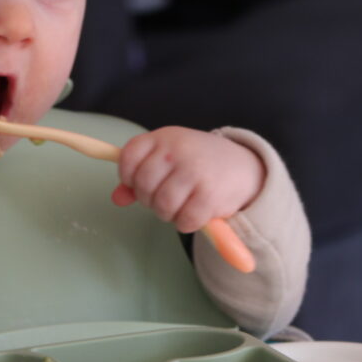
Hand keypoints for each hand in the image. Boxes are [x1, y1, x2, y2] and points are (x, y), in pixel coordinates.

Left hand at [112, 127, 264, 232]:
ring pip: (161, 206)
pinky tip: (193, 214)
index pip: (128, 157)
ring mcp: (193, 172)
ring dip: (167, 214)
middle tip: (164, 198)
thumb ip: (140, 175)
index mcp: (164, 137)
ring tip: (179, 206)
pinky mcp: (209, 195)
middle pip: (143, 186)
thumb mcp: (169, 159)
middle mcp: (178, 151)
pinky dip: (185, 224)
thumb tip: (117, 198)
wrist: (244, 166)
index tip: (139, 183)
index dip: (127, 177)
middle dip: (148, 199)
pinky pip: (183, 221)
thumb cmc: (198, 163)